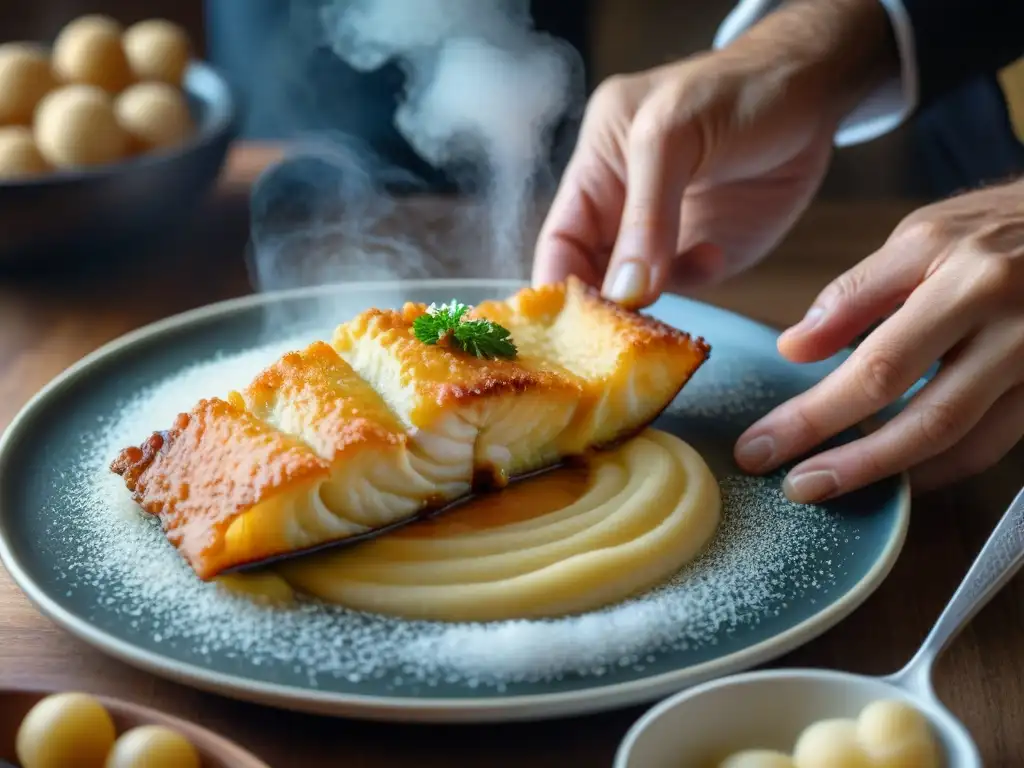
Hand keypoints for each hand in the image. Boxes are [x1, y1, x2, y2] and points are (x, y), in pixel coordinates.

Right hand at [532, 0, 896, 307]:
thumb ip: (646, 216)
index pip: (558, 241)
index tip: (564, 331)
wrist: (816, 91)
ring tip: (664, 302)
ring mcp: (663, 233)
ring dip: (646, 305)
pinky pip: (682, 286)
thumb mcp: (673, 135)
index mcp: (596, 169)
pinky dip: (692, 282)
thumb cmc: (737, 92)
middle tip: (613, 341)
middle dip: (600, 309)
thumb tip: (624, 293)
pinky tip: (713, 256)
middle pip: (590, 275)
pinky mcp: (702, 250)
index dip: (556, 287)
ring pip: (634, 290)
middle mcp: (622, 207)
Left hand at [735, 181, 1023, 500]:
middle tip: (793, 486)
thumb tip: (792, 349)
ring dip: (895, 475)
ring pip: (965, 443)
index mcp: (967, 280)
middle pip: (926, 419)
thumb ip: (855, 294)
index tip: (761, 445)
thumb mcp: (922, 237)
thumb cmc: (999, 228)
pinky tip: (898, 472)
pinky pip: (995, 445)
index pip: (877, 366)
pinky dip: (942, 467)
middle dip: (851, 464)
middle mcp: (1014, 328)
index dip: (814, 416)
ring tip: (834, 485)